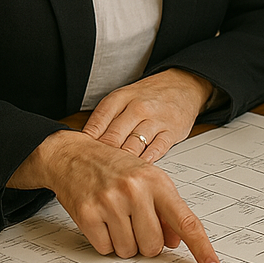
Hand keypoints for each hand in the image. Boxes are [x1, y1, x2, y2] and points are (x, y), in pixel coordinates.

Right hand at [9, 130, 221, 262]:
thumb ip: (167, 211)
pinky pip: (105, 249)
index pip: (186, 221)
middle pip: (153, 246)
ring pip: (129, 251)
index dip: (201, 248)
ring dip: (124, 242)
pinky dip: (105, 241)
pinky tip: (101, 219)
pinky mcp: (87, 214)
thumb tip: (177, 242)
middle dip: (146, 242)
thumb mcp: (149, 180)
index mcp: (157, 181)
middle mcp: (135, 190)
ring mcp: (110, 202)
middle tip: (135, 220)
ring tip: (116, 216)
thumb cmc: (117, 168)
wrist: (75, 155)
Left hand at [81, 68, 213, 162]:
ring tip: (111, 178)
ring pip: (133, 146)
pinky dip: (144, 162)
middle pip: (113, 138)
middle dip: (101, 159)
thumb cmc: (149, 95)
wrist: (183, 85)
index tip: (80, 159)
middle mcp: (138, 108)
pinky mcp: (172, 132)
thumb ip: (104, 119)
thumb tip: (83, 145)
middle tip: (92, 174)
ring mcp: (156, 120)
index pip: (97, 124)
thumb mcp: (123, 98)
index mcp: (120, 98)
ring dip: (121, 164)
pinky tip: (136, 170)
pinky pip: (155, 150)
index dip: (86, 145)